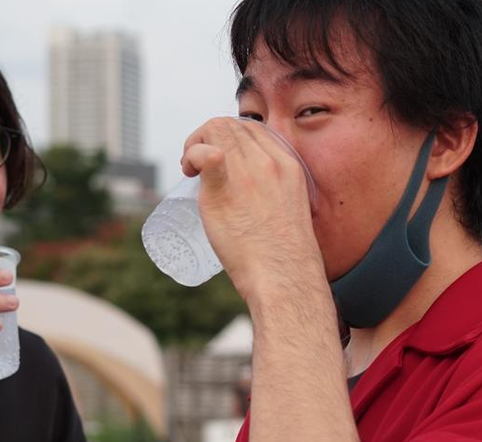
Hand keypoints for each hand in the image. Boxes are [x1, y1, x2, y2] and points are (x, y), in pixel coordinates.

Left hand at [180, 117, 324, 304]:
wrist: (284, 276)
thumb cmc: (286, 255)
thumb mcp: (292, 209)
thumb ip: (275, 194)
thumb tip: (251, 199)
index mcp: (287, 165)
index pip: (253, 128)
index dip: (229, 137)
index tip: (219, 158)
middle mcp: (268, 162)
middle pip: (230, 125)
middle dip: (207, 136)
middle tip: (196, 166)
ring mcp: (246, 174)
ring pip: (215, 129)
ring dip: (195, 142)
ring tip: (190, 168)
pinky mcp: (223, 190)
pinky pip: (205, 154)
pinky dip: (193, 152)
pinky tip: (189, 168)